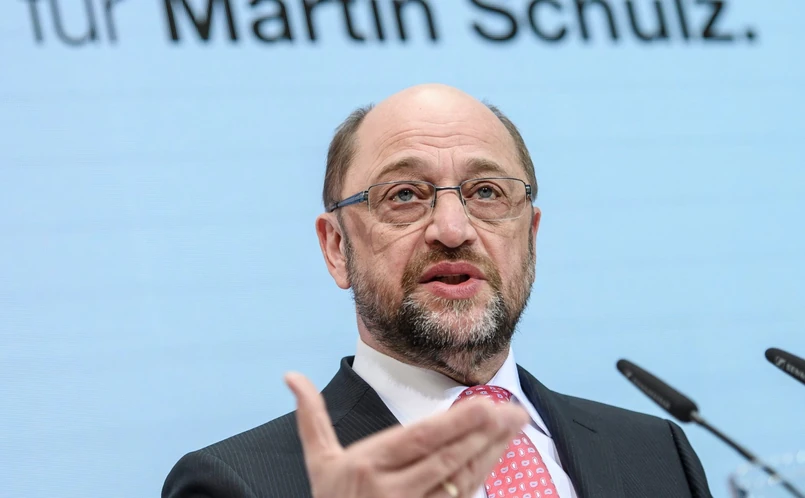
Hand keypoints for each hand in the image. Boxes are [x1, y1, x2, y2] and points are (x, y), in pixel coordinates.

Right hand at [285, 372, 528, 497]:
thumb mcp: (318, 463)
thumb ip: (311, 418)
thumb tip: (291, 376)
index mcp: (369, 466)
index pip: (418, 442)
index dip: (453, 425)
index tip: (484, 406)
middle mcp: (393, 490)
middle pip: (446, 459)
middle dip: (482, 433)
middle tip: (512, 411)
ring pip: (460, 480)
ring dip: (490, 452)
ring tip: (513, 426)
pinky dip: (481, 475)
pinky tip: (496, 454)